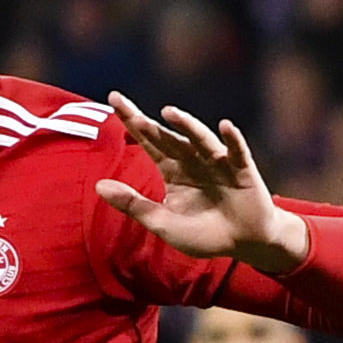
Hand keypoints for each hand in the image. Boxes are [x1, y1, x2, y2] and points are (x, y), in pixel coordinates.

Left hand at [98, 93, 310, 274]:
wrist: (245, 243)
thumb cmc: (204, 234)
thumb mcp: (163, 223)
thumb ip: (134, 205)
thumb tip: (97, 186)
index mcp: (172, 169)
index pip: (148, 141)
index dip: (131, 121)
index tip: (113, 99)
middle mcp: (193, 160)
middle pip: (168, 137)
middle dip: (149, 124)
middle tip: (127, 108)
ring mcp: (218, 162)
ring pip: (200, 140)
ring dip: (187, 125)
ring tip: (169, 113)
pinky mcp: (243, 170)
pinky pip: (237, 152)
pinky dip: (232, 139)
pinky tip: (225, 127)